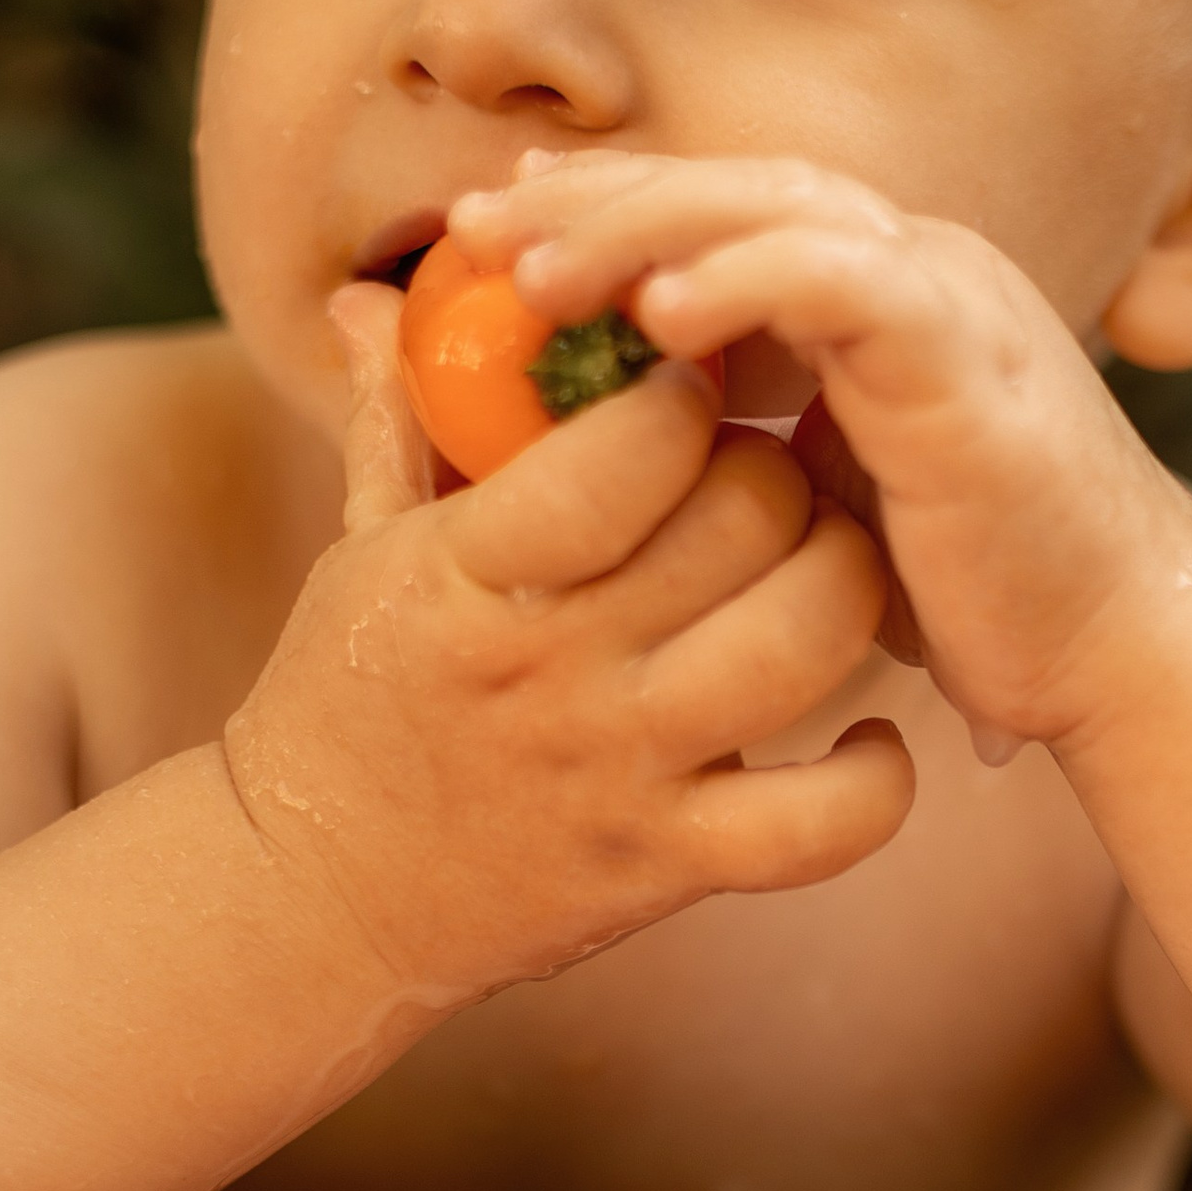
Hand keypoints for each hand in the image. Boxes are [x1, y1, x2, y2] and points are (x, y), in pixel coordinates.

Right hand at [220, 284, 910, 1013]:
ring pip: (806, 647)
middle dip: (778, 474)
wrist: (314, 896)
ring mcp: (618, 772)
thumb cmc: (345, 701)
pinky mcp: (667, 869)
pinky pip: (824, 825)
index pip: (629, 448)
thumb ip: (391, 419)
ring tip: (823, 571)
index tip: (687, 389)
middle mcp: (553, 668)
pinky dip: (877, 782)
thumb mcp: (360, 553)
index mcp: (468, 571)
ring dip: (844, 589)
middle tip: (766, 479)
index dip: (685, 395)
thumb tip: (372, 294)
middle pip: (746, 524)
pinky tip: (868, 738)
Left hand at [450, 151, 1186, 750]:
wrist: (1115, 653)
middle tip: (469, 227)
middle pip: (733, 184)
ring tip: (529, 272)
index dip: (604, 207)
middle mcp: (917, 270)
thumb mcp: (817, 505)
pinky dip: (750, 279)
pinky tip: (658, 315)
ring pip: (779, 209)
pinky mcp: (971, 359)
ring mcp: (951, 301)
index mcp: (877, 295)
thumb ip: (731, 449)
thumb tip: (600, 442)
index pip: (722, 212)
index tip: (486, 233)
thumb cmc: (972, 598)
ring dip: (644, 228)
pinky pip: (848, 282)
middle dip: (595, 197)